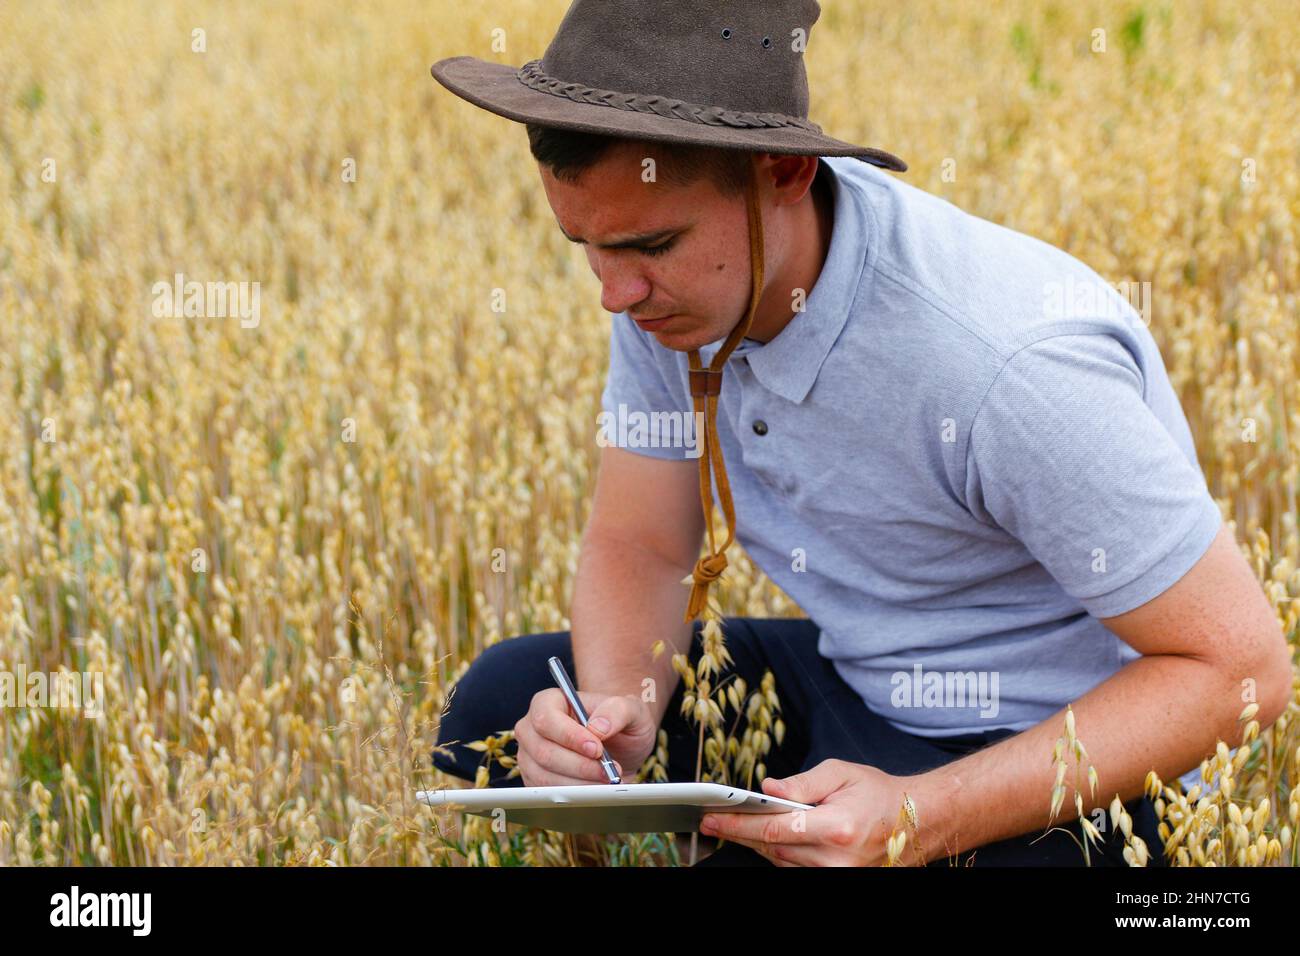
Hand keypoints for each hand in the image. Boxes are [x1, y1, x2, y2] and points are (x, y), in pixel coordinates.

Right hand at [514, 689, 657, 785]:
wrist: (620, 747)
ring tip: (605, 779)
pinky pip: (548, 793)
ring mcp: (529, 756)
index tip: (597, 749)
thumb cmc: (619, 723)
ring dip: (579, 783)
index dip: (569, 736)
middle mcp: (531, 728)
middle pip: (544, 752)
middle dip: (580, 766)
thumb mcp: (630, 709)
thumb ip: (617, 710)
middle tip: (609, 771)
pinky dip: (574, 795)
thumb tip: (598, 727)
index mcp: (547, 702)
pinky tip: (594, 788)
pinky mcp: (534, 779)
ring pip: (545, 777)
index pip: (546, 719)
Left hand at [698, 759, 919, 865]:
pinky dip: (779, 854)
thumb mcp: (841, 773)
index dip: (738, 824)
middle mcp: (835, 859)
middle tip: (712, 820)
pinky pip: (796, 869)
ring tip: (736, 825)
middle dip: (740, 833)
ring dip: (758, 844)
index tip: (712, 818)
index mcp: (836, 828)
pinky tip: (766, 839)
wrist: (914, 822)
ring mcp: (837, 874)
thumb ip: (802, 783)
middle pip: (772, 849)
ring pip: (781, 862)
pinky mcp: (838, 879)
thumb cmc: (878, 794)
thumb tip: (767, 788)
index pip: (773, 830)